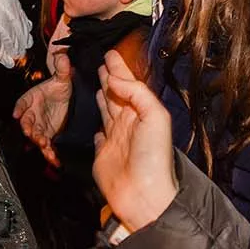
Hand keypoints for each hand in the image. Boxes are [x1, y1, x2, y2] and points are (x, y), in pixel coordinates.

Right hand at [14, 52, 72, 165]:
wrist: (67, 99)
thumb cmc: (59, 87)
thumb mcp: (63, 78)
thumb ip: (62, 69)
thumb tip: (62, 56)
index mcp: (32, 98)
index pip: (23, 102)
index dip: (19, 108)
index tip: (17, 114)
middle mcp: (33, 113)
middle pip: (27, 121)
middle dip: (28, 128)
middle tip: (32, 134)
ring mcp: (39, 126)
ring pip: (36, 135)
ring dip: (39, 141)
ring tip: (45, 146)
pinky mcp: (48, 135)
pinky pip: (47, 146)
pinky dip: (50, 153)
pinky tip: (55, 160)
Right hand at [92, 50, 176, 232]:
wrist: (143, 195)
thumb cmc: (153, 158)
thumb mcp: (154, 116)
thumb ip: (136, 92)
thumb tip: (115, 77)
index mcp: (141, 112)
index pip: (128, 84)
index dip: (119, 68)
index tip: (111, 53)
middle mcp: (128, 123)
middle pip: (116, 94)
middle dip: (110, 76)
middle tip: (103, 60)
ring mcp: (114, 139)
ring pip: (106, 110)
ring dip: (103, 95)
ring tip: (99, 81)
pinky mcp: (102, 155)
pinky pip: (97, 136)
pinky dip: (95, 126)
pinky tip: (95, 121)